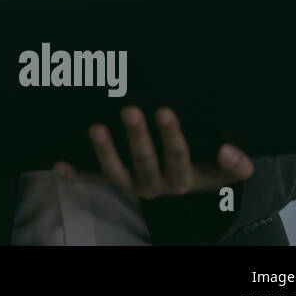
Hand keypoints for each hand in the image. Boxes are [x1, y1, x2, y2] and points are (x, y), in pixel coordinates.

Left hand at [52, 106, 253, 198]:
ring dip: (104, 152)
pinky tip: (59, 163)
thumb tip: (230, 150)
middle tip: (129, 110)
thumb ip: (236, 164)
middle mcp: (155, 185)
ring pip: (116, 173)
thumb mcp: (225, 170)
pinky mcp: (114, 181)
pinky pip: (93, 180)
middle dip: (136, 138)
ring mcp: (131, 183)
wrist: (191, 184)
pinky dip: (77, 174)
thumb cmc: (208, 166)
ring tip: (95, 128)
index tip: (164, 111)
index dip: (171, 137)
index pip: (178, 158)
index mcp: (183, 179)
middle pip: (144, 163)